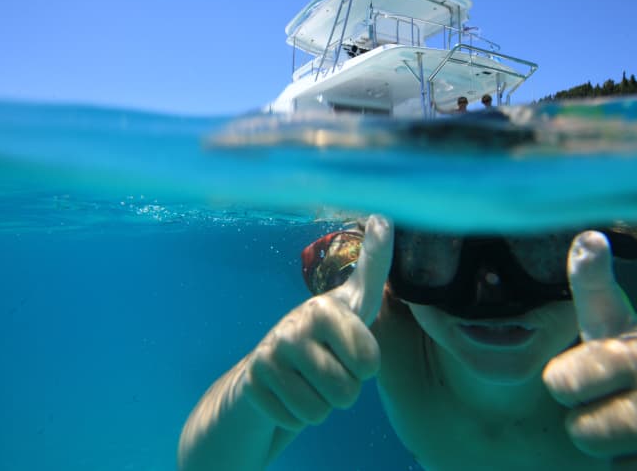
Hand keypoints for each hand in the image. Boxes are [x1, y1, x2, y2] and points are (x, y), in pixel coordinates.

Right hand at [239, 215, 393, 430]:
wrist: (270, 371)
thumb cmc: (324, 336)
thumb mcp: (354, 303)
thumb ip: (374, 266)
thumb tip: (385, 216)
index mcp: (325, 306)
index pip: (368, 363)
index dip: (364, 367)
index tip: (348, 349)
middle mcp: (293, 324)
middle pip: (347, 391)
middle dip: (343, 392)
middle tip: (327, 370)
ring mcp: (269, 354)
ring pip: (320, 410)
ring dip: (320, 407)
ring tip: (308, 382)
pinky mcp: (251, 383)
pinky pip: (295, 421)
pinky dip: (295, 417)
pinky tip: (287, 394)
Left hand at [544, 231, 636, 469]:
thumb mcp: (629, 329)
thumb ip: (596, 290)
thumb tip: (586, 237)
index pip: (559, 382)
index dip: (571, 385)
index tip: (597, 374)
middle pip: (581, 434)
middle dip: (597, 427)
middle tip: (630, 409)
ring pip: (609, 467)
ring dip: (624, 457)